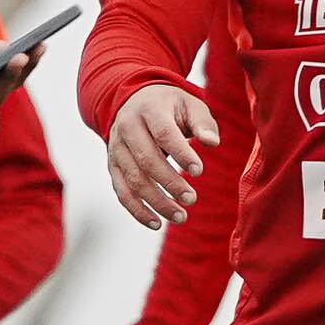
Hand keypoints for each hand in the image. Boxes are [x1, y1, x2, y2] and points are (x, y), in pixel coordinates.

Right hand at [107, 83, 217, 226]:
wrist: (137, 101)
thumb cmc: (171, 106)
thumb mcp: (191, 105)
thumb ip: (203, 124)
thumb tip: (212, 143)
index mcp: (149, 110)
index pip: (163, 133)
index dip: (180, 153)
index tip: (199, 172)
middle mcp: (127, 128)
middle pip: (146, 160)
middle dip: (169, 182)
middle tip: (191, 199)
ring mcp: (116, 148)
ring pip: (133, 179)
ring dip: (156, 201)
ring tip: (181, 216)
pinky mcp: (113, 165)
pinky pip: (121, 191)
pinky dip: (137, 210)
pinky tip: (156, 223)